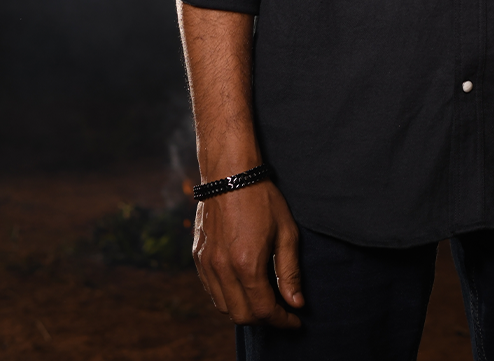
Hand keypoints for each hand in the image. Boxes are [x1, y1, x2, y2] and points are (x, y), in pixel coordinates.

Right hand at [192, 180, 303, 327]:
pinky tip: (242, 287)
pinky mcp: (197, 257)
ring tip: (262, 300)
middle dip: (264, 320)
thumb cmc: (262, 198)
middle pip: (241, 316)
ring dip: (244, 310)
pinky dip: (227, 297)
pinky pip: (211, 290)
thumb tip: (296, 302)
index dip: (282, 320)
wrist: (230, 173)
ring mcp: (207, 264)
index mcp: (247, 264)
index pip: (264, 310)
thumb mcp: (286, 231)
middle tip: (280, 312)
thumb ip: (290, 270)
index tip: (295, 320)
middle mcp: (223, 269)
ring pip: (223, 307)